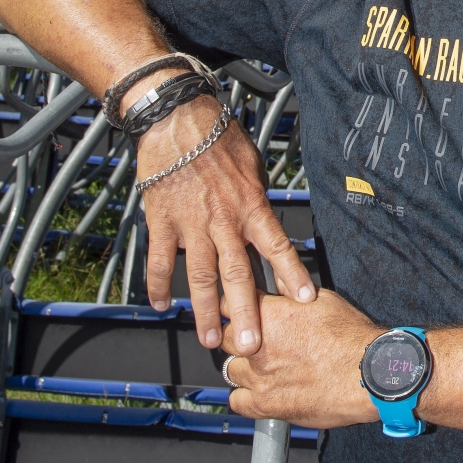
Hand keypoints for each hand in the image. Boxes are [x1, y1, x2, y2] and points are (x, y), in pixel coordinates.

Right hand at [137, 96, 315, 352]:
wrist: (176, 117)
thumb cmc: (217, 135)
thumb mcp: (251, 165)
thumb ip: (257, 199)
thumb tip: (266, 224)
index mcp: (250, 205)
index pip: (277, 246)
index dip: (291, 273)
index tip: (305, 300)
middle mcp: (223, 220)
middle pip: (238, 274)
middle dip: (246, 312)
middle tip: (250, 344)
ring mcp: (190, 224)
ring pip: (199, 276)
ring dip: (204, 311)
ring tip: (209, 339)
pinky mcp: (161, 221)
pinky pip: (159, 260)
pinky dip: (158, 284)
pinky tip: (160, 305)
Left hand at [221, 288, 379, 428]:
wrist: (367, 374)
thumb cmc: (351, 337)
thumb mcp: (323, 300)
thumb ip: (292, 291)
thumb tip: (279, 281)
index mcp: (269, 314)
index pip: (228, 305)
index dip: (234, 307)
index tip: (239, 311)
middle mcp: (257, 345)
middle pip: (224, 337)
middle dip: (236, 336)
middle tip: (252, 338)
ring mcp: (259, 377)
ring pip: (230, 369)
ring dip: (242, 366)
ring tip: (261, 366)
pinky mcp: (266, 405)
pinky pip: (237, 401)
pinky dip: (244, 397)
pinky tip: (259, 390)